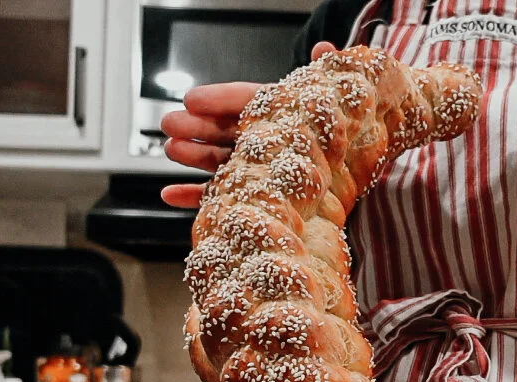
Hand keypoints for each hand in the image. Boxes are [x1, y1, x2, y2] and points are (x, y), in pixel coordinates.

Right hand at [160, 41, 339, 207]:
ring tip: (172, 149)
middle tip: (171, 122)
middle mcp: (262, 139)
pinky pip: (218, 196)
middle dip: (197, 126)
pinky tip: (170, 195)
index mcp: (279, 113)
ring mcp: (252, 167)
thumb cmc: (335, 135)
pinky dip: (193, 196)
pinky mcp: (247, 195)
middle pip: (224, 128)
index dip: (219, 99)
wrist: (346, 174)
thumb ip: (324, 76)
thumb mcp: (332, 105)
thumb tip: (324, 49)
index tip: (193, 98)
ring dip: (192, 156)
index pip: (246, 100)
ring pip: (217, 159)